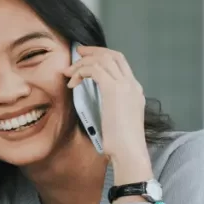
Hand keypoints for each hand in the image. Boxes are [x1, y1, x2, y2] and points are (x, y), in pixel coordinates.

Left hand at [63, 45, 152, 183]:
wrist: (129, 151)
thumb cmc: (122, 143)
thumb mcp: (120, 119)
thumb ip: (114, 106)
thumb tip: (101, 102)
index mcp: (135, 90)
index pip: (120, 63)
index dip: (102, 56)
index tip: (86, 57)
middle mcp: (132, 84)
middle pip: (113, 55)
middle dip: (93, 51)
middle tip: (76, 54)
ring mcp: (125, 85)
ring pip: (102, 60)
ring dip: (82, 63)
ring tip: (68, 73)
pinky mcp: (113, 90)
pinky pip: (94, 70)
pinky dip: (81, 72)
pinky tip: (72, 83)